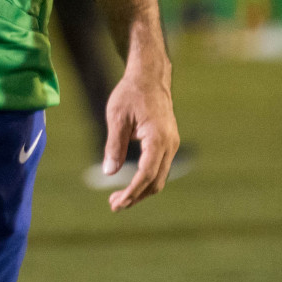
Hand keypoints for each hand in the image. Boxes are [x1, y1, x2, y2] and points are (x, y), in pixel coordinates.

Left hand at [101, 48, 178, 211]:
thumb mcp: (117, 117)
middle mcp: (170, 144)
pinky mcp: (169, 142)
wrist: (149, 77)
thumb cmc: (131, 94)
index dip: (132, 192)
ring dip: (141, 190)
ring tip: (119, 198)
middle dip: (136, 196)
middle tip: (113, 204)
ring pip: (159, 177)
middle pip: (156, 181)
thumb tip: (109, 172)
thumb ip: (114, 146)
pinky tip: (130, 183)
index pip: (146, 174)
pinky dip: (146, 179)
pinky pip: (160, 168)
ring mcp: (172, 144)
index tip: (117, 203)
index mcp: (158, 138)